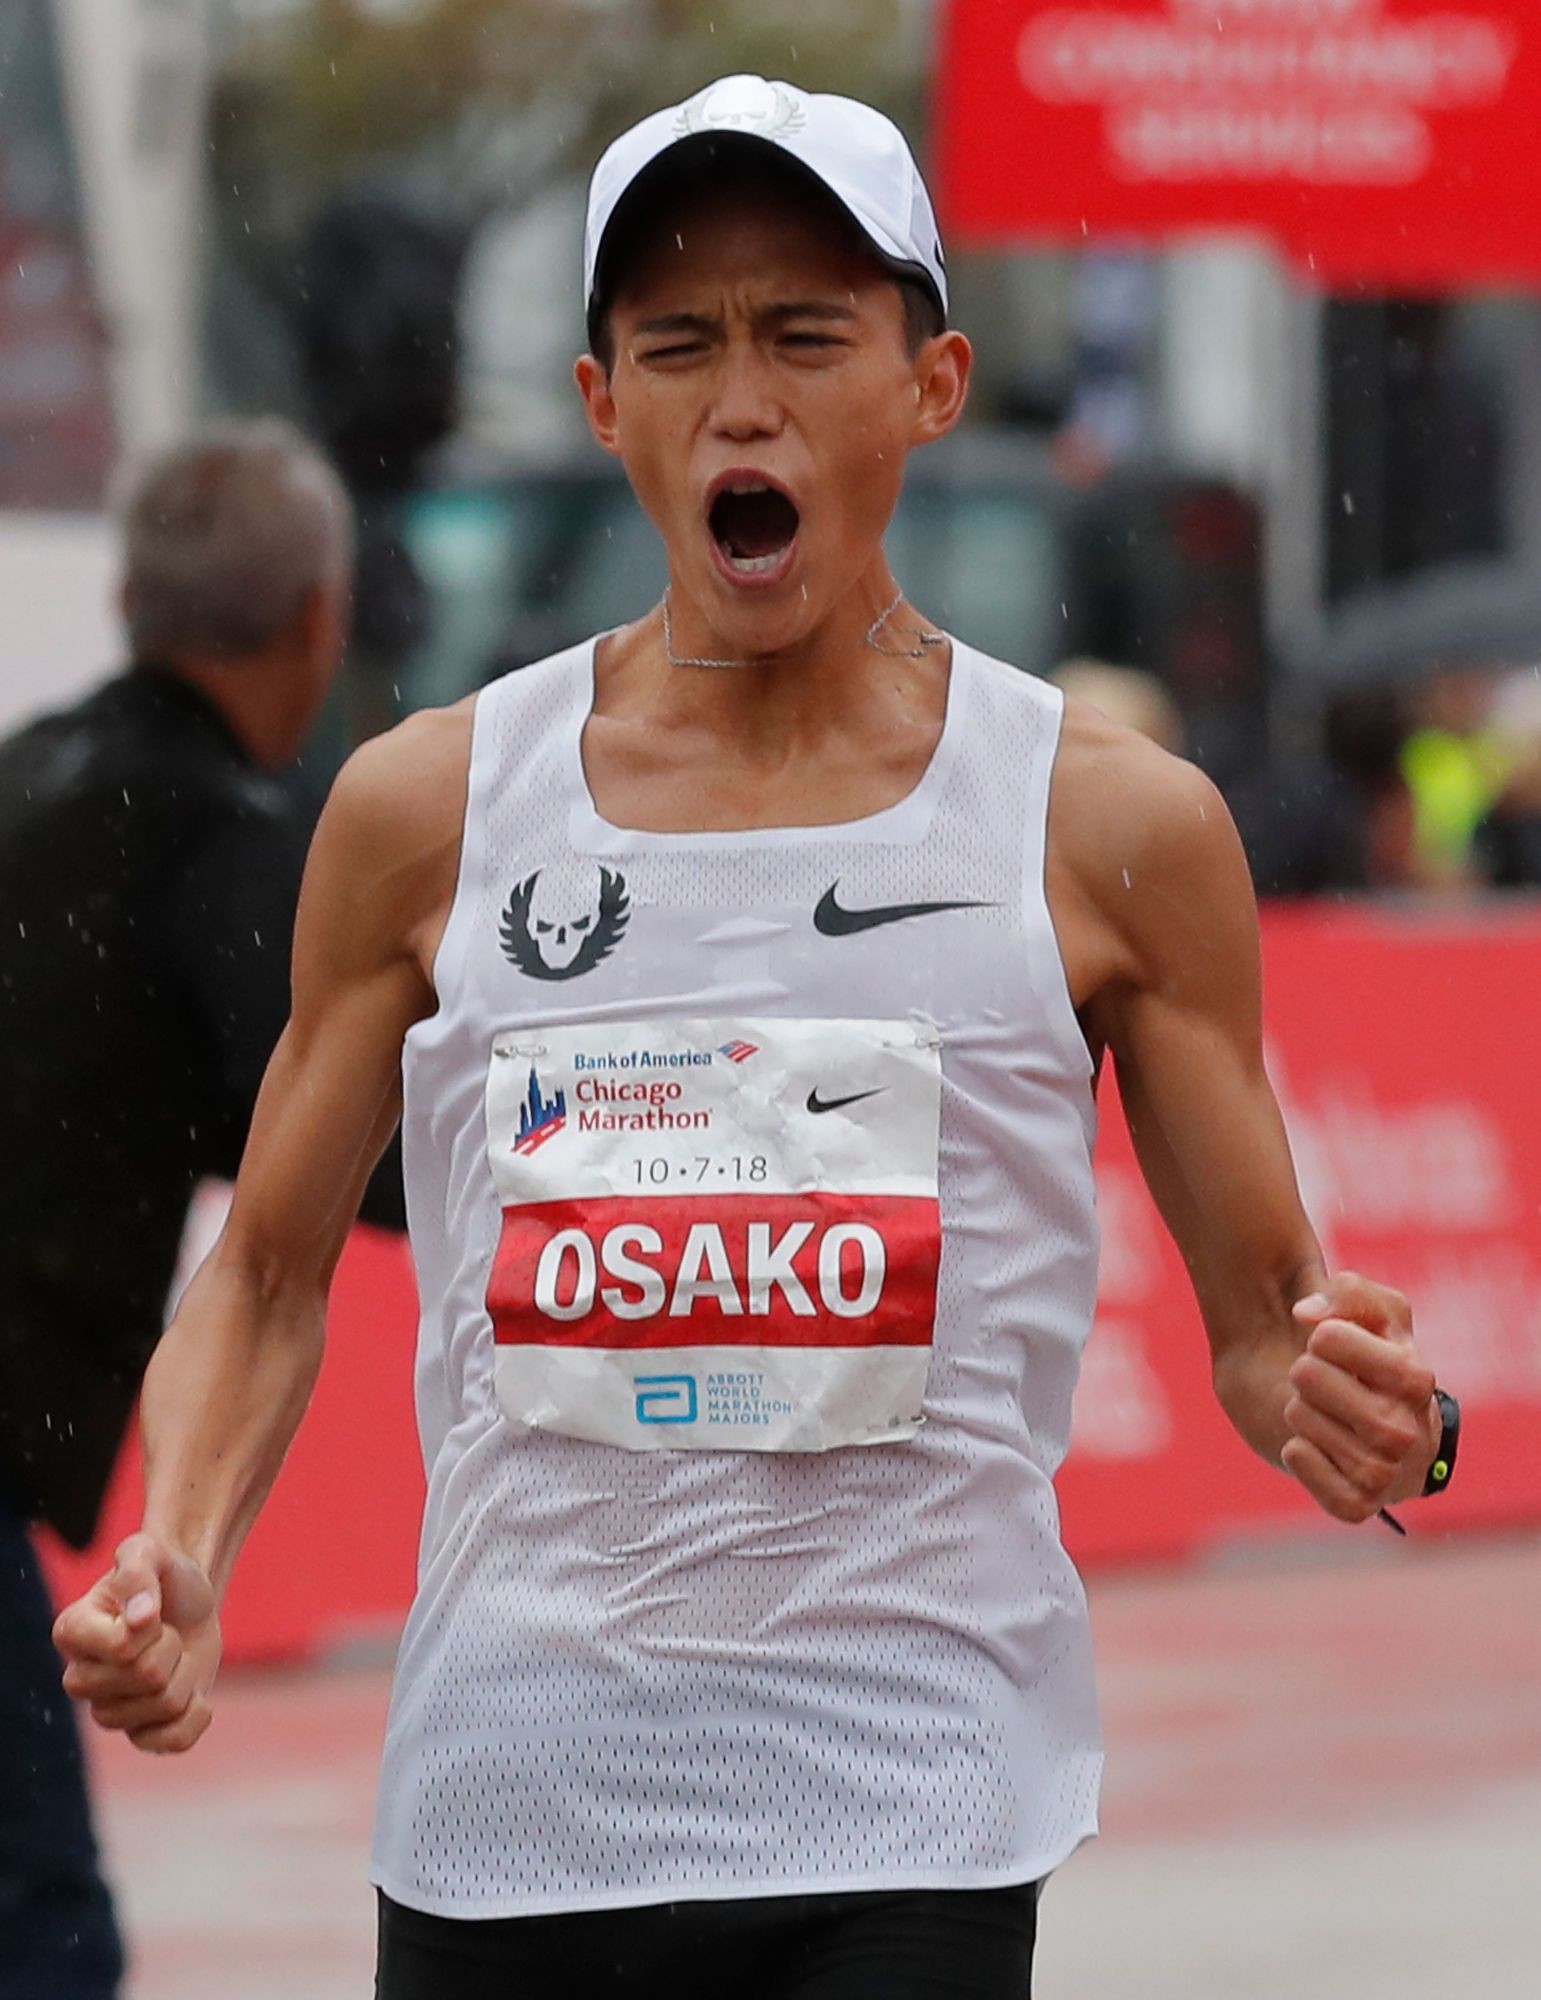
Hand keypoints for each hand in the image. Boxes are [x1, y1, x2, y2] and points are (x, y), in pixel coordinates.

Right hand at [53, 1533, 220, 1753]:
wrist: (189, 1599)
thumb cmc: (163, 1573)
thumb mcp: (150, 1552)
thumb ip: (138, 1571)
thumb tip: (139, 1618)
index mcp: (71, 1633)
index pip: (123, 1649)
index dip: (153, 1627)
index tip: (152, 1610)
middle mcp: (80, 1678)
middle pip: (147, 1679)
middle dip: (172, 1648)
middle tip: (166, 1632)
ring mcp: (108, 1711)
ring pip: (164, 1708)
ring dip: (186, 1674)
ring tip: (173, 1655)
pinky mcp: (141, 1733)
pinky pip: (173, 1743)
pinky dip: (197, 1715)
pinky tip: (194, 1693)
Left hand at [1282, 1272, 1439, 1523]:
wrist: (1309, 1391)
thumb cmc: (1343, 1344)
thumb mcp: (1360, 1305)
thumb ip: (1347, 1291)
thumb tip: (1308, 1313)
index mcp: (1420, 1381)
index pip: (1399, 1372)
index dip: (1339, 1344)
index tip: (1316, 1335)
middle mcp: (1415, 1432)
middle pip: (1377, 1420)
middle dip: (1316, 1384)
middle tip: (1302, 1372)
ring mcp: (1391, 1473)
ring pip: (1357, 1459)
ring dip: (1306, 1422)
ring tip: (1300, 1407)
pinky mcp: (1358, 1502)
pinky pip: (1342, 1501)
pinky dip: (1310, 1469)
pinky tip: (1296, 1444)